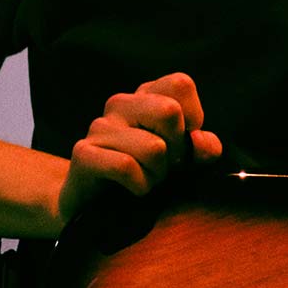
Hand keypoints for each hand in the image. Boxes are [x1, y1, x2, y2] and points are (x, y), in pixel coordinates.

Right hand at [55, 73, 222, 229]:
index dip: (193, 117)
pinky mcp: (83, 153)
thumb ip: (204, 148)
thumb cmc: (146, 173)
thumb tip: (200, 141)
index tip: (181, 141)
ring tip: (145, 177)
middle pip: (169, 111)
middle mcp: (121, 104)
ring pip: (153, 147)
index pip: (180, 84)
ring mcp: (100, 126)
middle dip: (176, 148)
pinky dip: (140, 185)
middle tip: (164, 163)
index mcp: (146, 95)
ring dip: (157, 174)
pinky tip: (133, 187)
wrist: (95, 203)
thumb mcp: (184, 158)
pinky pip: (126, 167)